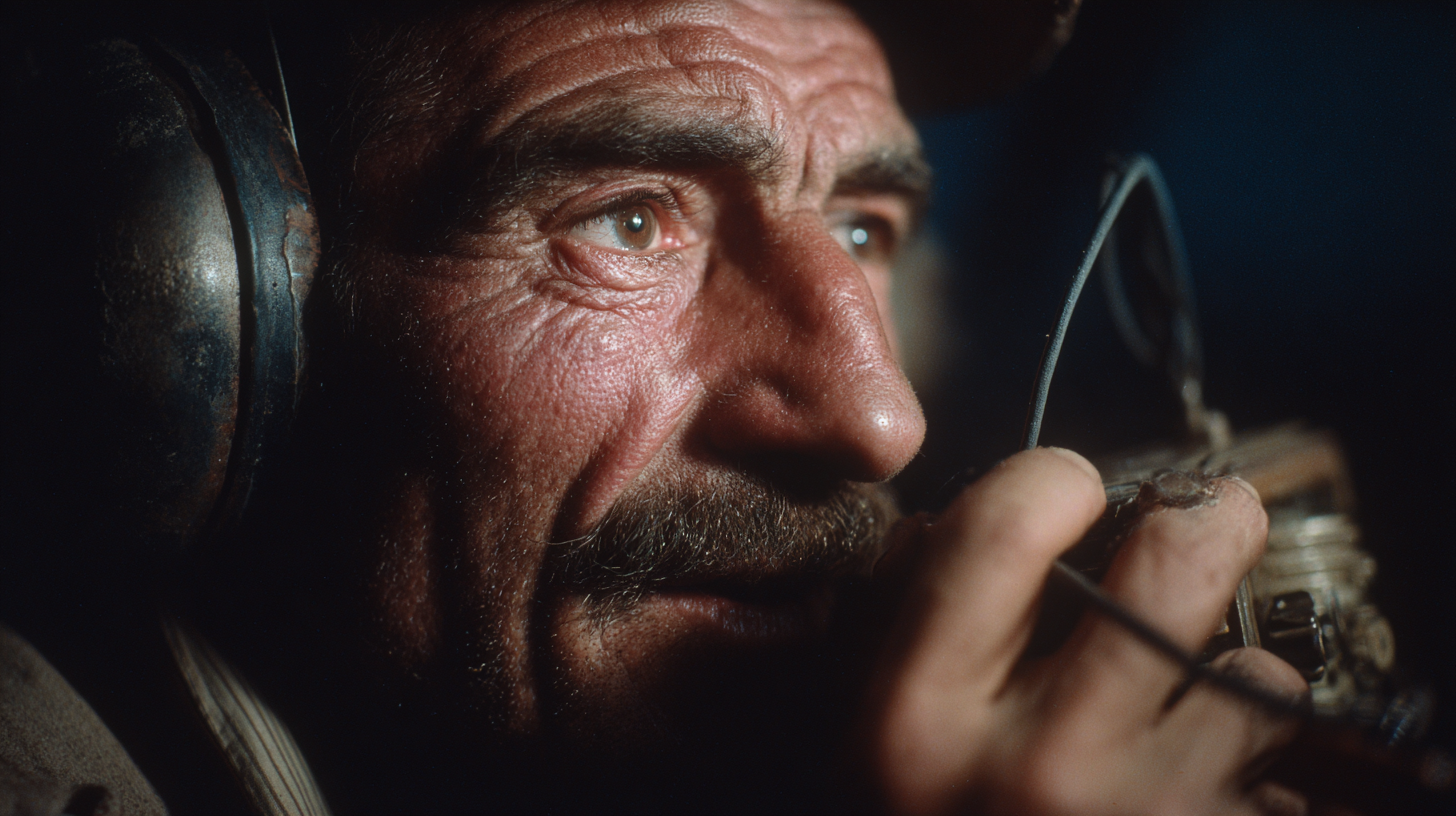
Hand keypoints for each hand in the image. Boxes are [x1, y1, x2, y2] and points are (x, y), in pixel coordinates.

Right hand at [859, 448, 1308, 814]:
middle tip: (1204, 520)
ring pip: (1257, 683)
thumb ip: (915, 634)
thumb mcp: (868, 752)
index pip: (1006, 520)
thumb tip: (1003, 527)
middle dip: (1203, 521)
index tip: (1076, 495)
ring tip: (1186, 720)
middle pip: (1177, 559)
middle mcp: (1034, 771)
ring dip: (1234, 688)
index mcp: (916, 718)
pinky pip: (1288, 790)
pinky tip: (1198, 802)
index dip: (1055, 484)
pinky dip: (1256, 786)